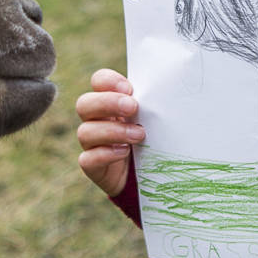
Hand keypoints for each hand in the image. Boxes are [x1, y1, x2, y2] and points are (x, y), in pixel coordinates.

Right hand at [75, 68, 143, 197]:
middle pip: (84, 104)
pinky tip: (124, 152)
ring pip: (85, 132)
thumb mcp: (153, 119)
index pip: (98, 81)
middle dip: (108, 103)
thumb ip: (153, 105)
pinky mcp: (92, 166)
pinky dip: (105, 154)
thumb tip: (173, 91)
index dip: (108, 81)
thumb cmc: (151, 139)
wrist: (147, 175)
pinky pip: (87, 159)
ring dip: (113, 131)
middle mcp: (95, 120)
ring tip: (139, 135)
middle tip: (133, 107)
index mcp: (109, 101)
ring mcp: (91, 144)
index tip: (129, 89)